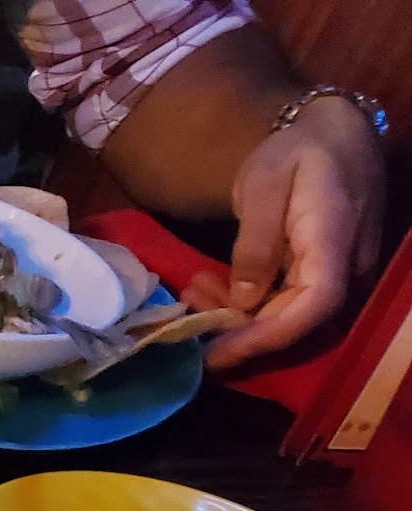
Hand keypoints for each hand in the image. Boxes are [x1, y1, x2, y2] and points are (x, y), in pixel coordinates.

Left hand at [202, 98, 384, 368]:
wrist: (337, 132)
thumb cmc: (297, 151)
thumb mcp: (262, 185)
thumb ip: (255, 244)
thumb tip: (242, 301)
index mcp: (334, 241)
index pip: (312, 306)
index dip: (264, 337)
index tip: (216, 352)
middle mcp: (348, 265)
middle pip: (298, 321)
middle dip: (238, 330)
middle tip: (189, 314)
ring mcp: (341, 272)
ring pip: (290, 316)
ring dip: (238, 316)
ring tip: (194, 291)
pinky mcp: (324, 273)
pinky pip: (289, 302)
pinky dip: (249, 303)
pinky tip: (212, 287)